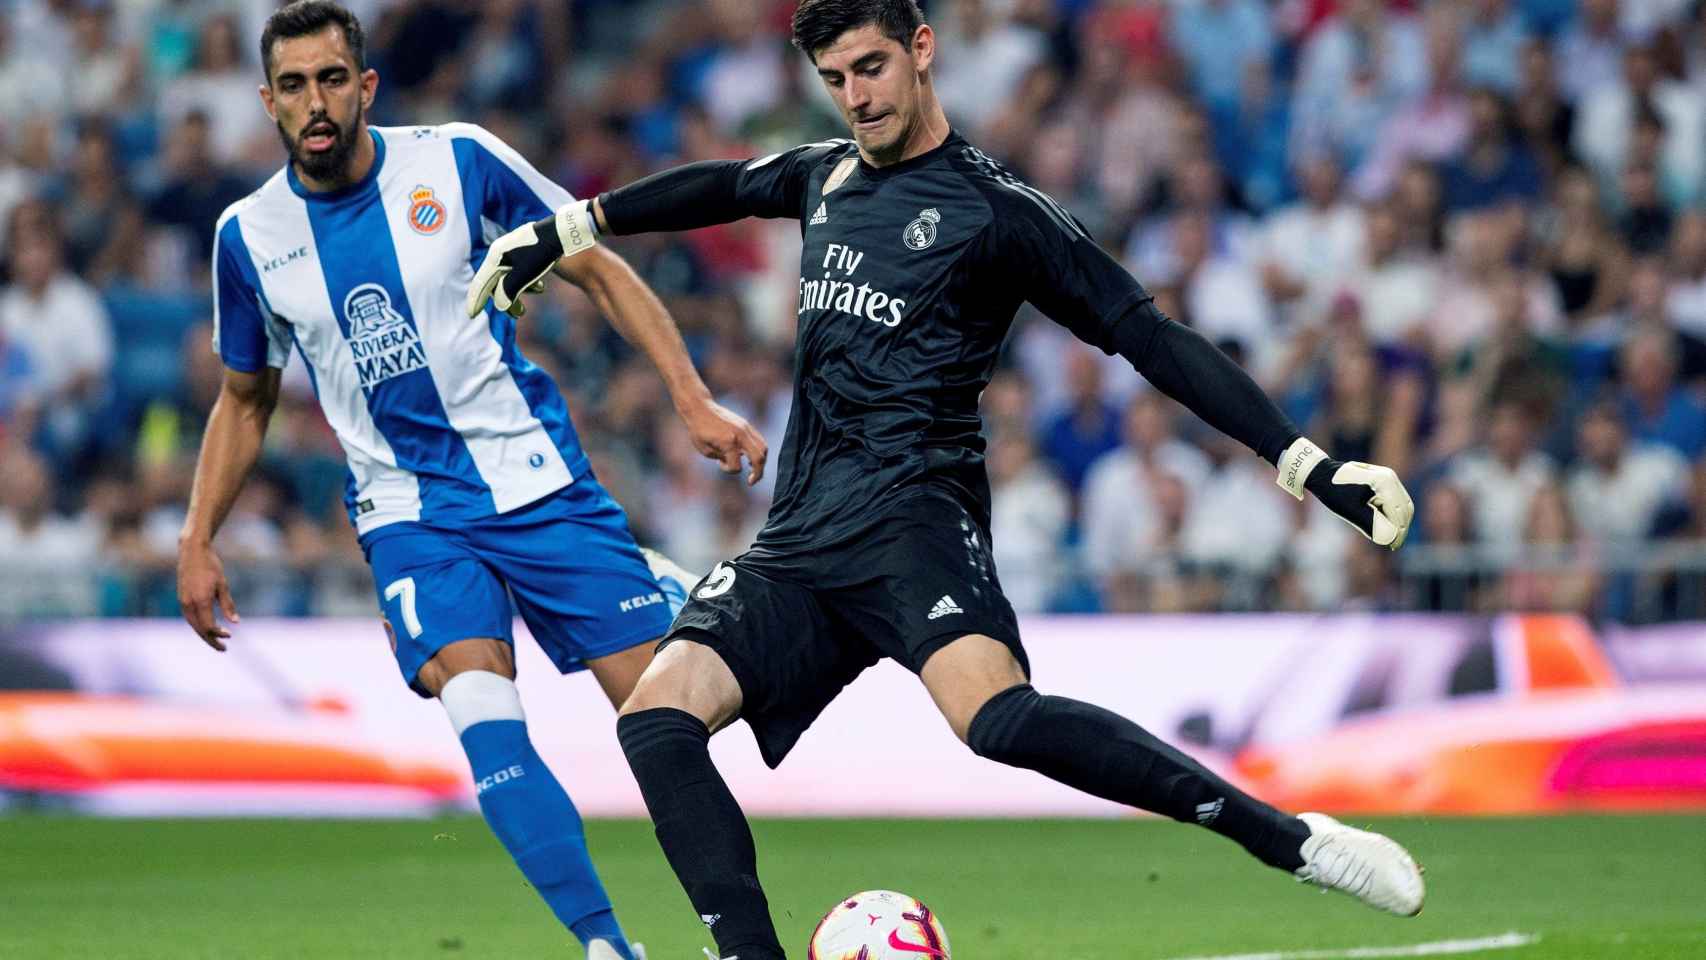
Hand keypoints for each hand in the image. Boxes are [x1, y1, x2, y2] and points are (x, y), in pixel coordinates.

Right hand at [177, 539, 239, 649]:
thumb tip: (236, 622)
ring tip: (216, 641)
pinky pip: (189, 617)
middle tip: (223, 649)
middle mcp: (189, 603)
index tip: (230, 635)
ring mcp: (183, 601)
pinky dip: (198, 626)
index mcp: (200, 600)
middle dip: (211, 640)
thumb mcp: (223, 584)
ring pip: (193, 624)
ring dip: (204, 635)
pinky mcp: (182, 599)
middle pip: (199, 629)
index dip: (218, 634)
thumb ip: (228, 605)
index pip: (208, 626)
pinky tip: (206, 628)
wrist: (192, 551)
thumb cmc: (210, 566)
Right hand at [465, 199, 599, 317]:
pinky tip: (540, 287)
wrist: (565, 234)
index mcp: (497, 256)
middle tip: (518, 314)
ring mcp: (515, 251)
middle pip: (496, 282)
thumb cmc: (543, 253)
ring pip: (510, 278)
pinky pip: (520, 272)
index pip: (482, 282)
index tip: (471, 314)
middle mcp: (502, 252)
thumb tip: (499, 305)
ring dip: (519, 292)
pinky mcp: (528, 252)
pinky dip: (527, 283)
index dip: (476, 299)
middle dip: (506, 299)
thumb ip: (508, 291)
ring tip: (532, 300)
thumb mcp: (524, 275)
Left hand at [679, 397, 768, 484]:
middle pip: (759, 458)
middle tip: (751, 481)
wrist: (700, 408)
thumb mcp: (706, 451)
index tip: (719, 463)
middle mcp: (740, 435)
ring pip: (763, 448)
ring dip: (760, 461)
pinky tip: (751, 456)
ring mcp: (746, 428)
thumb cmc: (699, 431)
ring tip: (753, 469)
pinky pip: (759, 440)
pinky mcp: (746, 425)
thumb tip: (738, 460)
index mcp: (728, 443)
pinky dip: (758, 450)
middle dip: (758, 473)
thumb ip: (723, 459)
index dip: (728, 470)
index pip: (736, 467)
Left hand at [1275, 437, 1413, 548]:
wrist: (1323, 474)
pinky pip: (1396, 499)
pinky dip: (1394, 513)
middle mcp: (1390, 477)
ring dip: (1399, 521)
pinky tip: (1387, 525)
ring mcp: (1389, 476)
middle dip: (1401, 528)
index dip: (1398, 533)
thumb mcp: (1351, 511)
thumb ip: (1371, 524)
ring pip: (1403, 504)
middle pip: (1405, 508)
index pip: (1398, 513)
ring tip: (1391, 538)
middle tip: (1393, 545)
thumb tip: (1390, 538)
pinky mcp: (1385, 479)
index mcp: (1383, 482)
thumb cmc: (1334, 493)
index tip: (1393, 547)